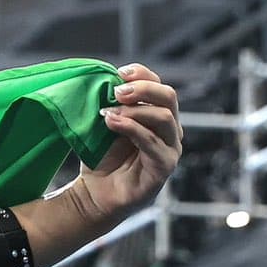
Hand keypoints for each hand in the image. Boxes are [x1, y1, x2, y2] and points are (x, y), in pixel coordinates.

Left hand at [76, 64, 181, 218]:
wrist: (96, 194)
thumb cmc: (102, 159)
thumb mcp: (104, 126)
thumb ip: (111, 105)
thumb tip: (105, 81)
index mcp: (157, 114)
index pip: (159, 85)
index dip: (142, 75)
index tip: (118, 72)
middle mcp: (169, 129)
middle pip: (168, 96)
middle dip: (142, 88)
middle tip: (116, 91)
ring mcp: (170, 147)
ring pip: (164, 117)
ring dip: (135, 110)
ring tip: (108, 112)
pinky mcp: (164, 166)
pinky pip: (153, 142)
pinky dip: (132, 129)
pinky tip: (112, 123)